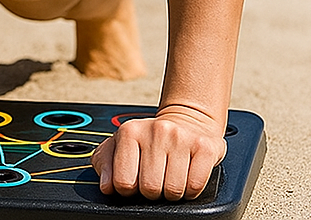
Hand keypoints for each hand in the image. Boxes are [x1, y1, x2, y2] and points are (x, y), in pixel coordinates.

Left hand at [90, 105, 226, 200]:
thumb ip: (105, 162)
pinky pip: (195, 186)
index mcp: (130, 131)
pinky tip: (186, 175)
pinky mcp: (205, 147)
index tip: (134, 181)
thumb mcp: (121, 143)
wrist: (187, 118)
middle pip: (150, 189)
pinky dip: (191, 190)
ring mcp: (181, 138)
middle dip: (152, 191)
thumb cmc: (150, 138)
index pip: (124, 182)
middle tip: (155, 177)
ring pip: (173, 191)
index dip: (129, 189)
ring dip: (172, 192)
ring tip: (170, 175)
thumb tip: (106, 186)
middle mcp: (156, 131)